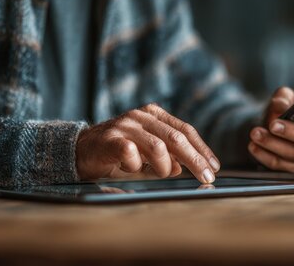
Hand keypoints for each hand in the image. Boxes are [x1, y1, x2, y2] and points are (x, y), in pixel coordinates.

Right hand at [75, 104, 219, 183]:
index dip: (202, 149)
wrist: (79, 150)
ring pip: (158, 146)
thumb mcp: (147, 155)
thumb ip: (167, 158)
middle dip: (195, 160)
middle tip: (207, 177)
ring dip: (165, 166)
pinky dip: (136, 165)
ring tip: (162, 174)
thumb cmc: (117, 153)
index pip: (185, 130)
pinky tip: (132, 169)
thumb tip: (184, 167)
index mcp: (153, 115)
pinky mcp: (110, 139)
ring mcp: (125, 125)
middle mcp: (141, 116)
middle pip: (177, 138)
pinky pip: (131, 153)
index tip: (214, 166)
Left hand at [248, 87, 293, 172]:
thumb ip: (283, 98)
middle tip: (274, 125)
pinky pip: (282, 166)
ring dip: (273, 144)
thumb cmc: (284, 110)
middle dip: (292, 132)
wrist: (272, 125)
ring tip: (256, 133)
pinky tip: (254, 146)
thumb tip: (281, 109)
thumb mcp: (283, 98)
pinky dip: (266, 156)